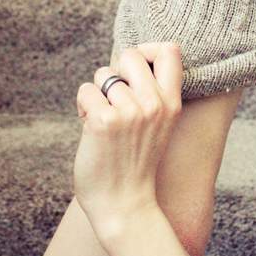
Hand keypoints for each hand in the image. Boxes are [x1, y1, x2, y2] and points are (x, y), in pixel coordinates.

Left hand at [74, 43, 182, 241]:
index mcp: (172, 103)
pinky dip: (83, 107)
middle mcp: (154, 104)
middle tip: (114, 96)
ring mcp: (129, 112)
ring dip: (97, 96)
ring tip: (104, 121)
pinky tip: (90, 127)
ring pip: (102, 75)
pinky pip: (86, 92)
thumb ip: (153, 93)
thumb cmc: (137, 162)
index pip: (170, 50)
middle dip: (115, 70)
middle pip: (130, 55)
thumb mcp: (161, 124)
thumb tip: (127, 59)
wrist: (124, 205)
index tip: (136, 68)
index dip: (149, 50)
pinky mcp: (103, 121)